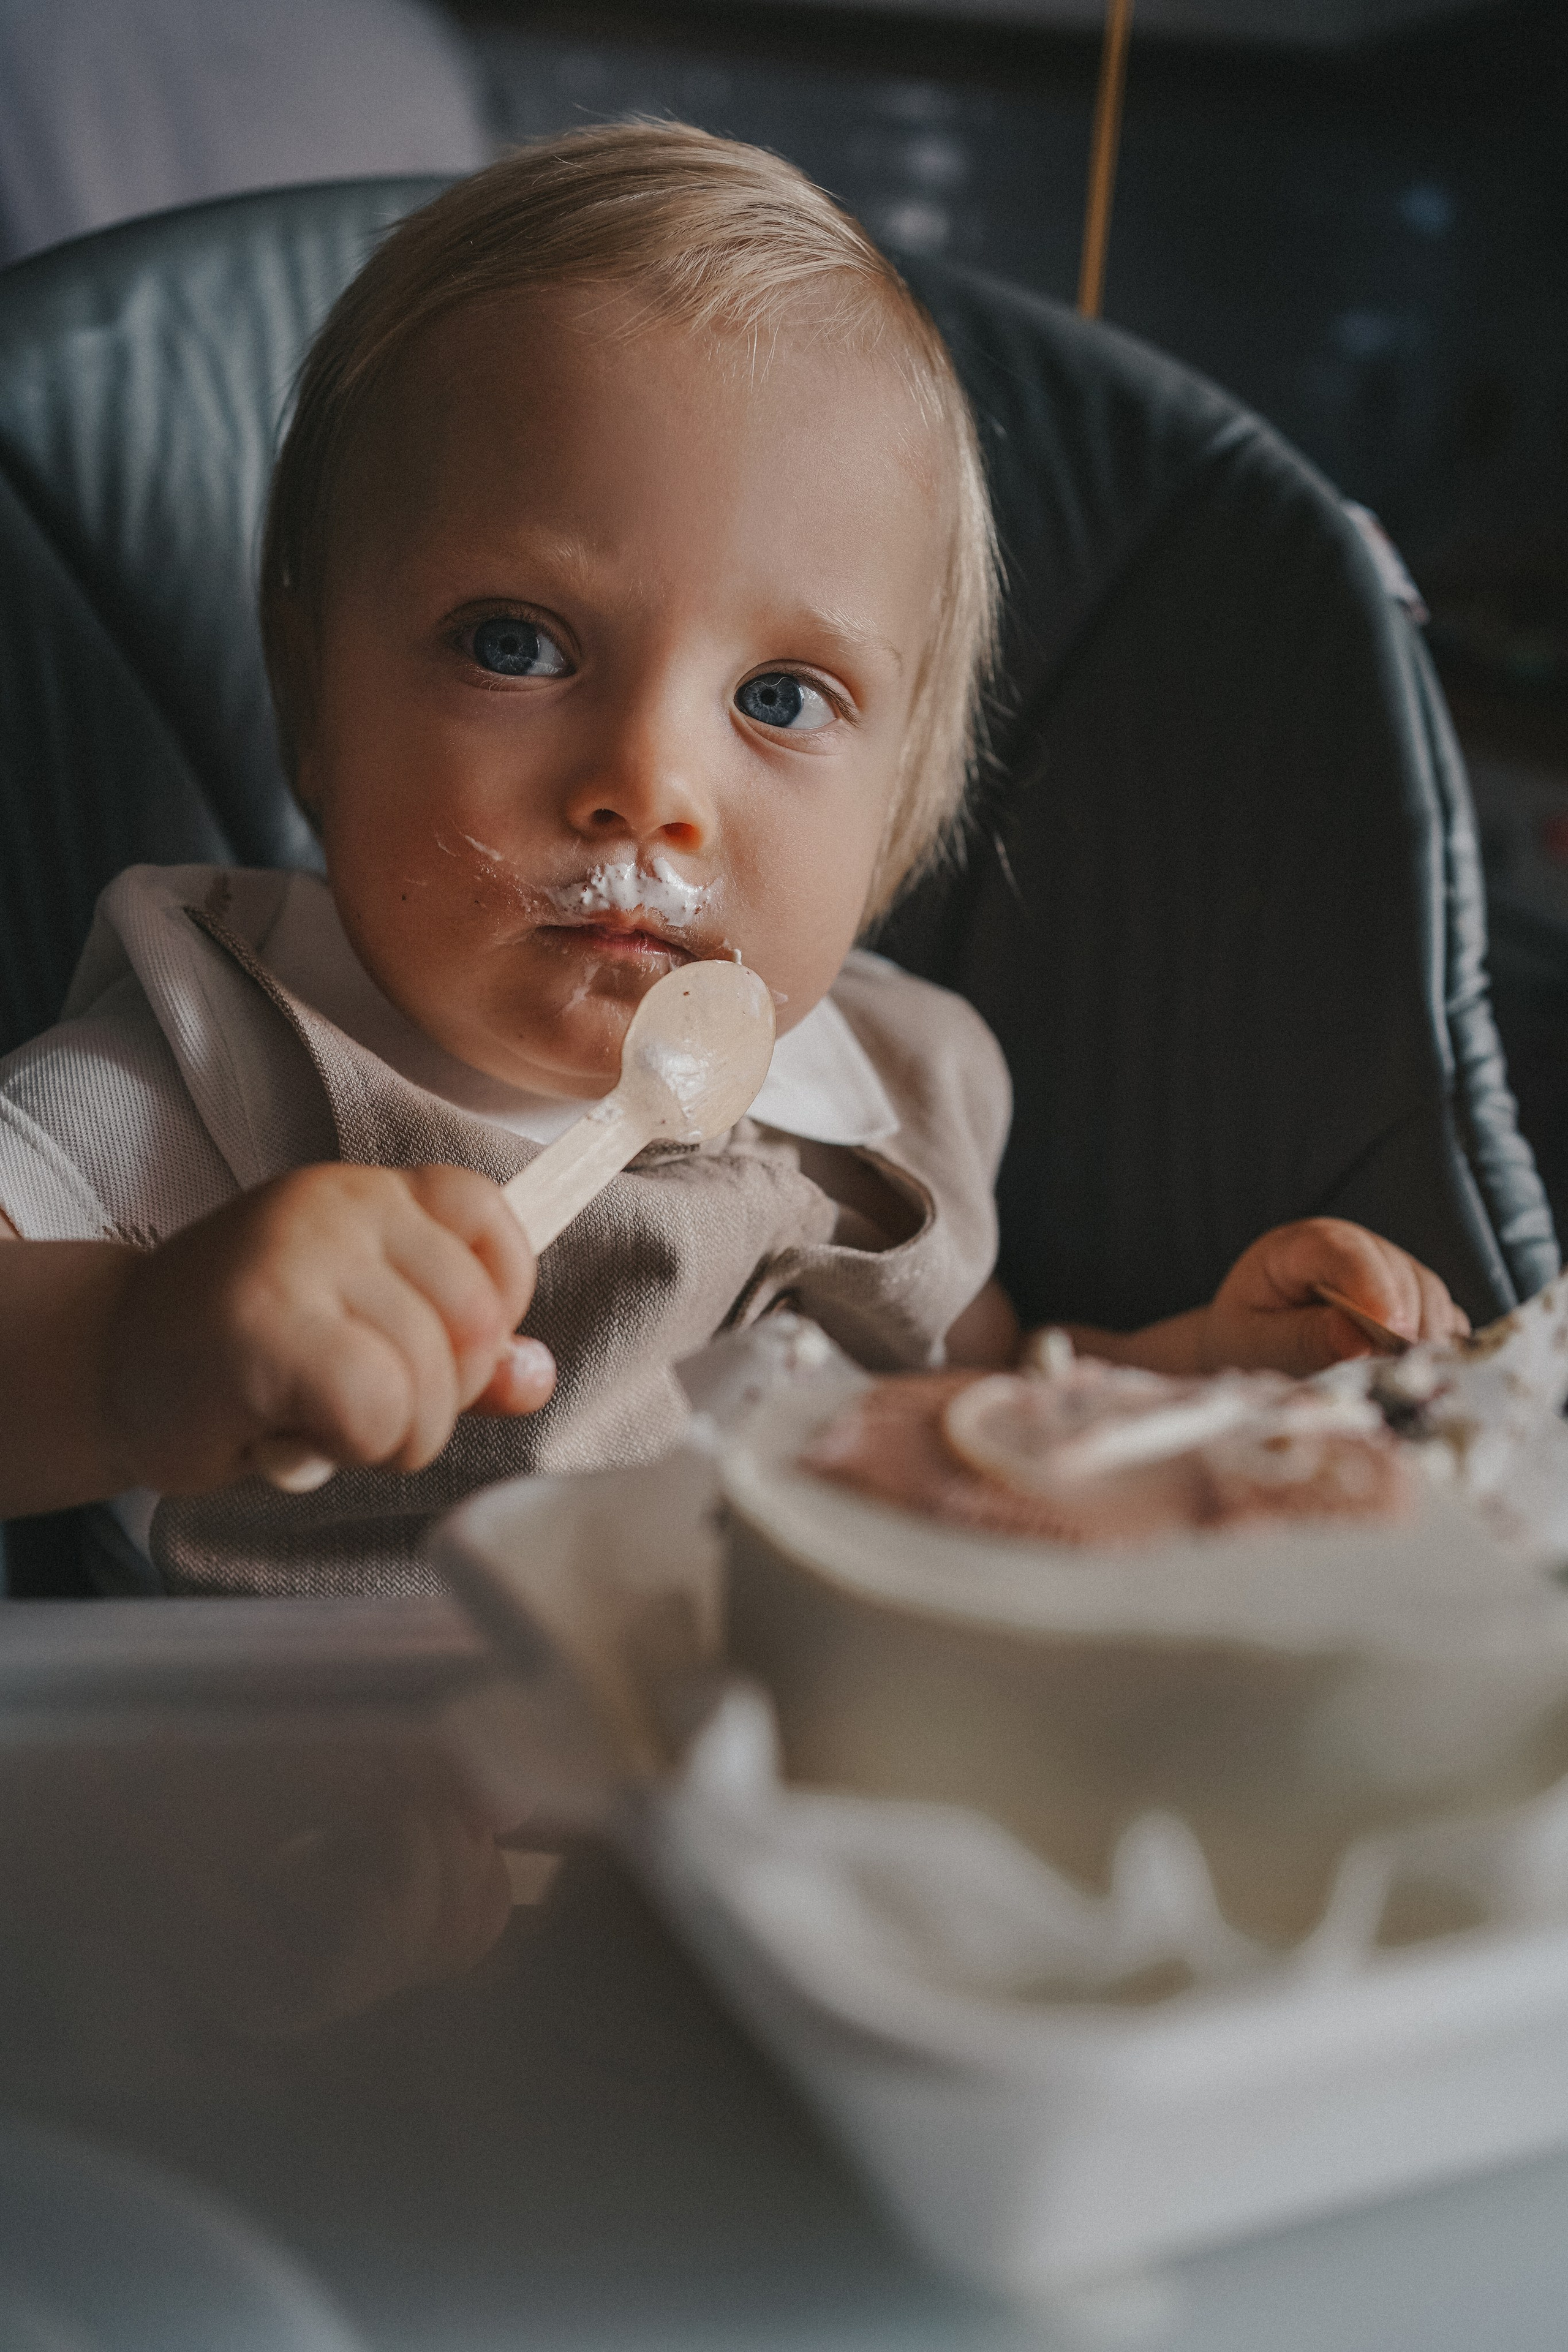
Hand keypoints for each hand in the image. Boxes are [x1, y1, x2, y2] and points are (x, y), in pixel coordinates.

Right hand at [98, 1163, 551, 1492]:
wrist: (107, 1366)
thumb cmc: (245, 1359)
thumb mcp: (367, 1336)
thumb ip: (459, 1353)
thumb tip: (534, 1374)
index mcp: (375, 1193)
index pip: (492, 1219)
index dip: (495, 1306)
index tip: (439, 1351)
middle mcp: (341, 1204)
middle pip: (474, 1319)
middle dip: (438, 1398)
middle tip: (359, 1406)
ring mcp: (299, 1255)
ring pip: (429, 1375)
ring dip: (389, 1436)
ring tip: (315, 1419)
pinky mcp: (263, 1324)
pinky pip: (376, 1407)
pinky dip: (354, 1446)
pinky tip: (296, 1435)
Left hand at [1202, 1217, 1469, 1375]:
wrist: (1251, 1349)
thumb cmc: (1244, 1341)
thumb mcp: (1254, 1342)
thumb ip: (1300, 1338)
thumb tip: (1358, 1340)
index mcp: (1302, 1246)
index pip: (1347, 1251)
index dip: (1373, 1289)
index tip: (1391, 1333)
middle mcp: (1354, 1249)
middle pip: (1402, 1274)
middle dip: (1407, 1325)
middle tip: (1401, 1375)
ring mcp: (1389, 1273)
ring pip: (1431, 1296)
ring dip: (1428, 1341)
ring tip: (1411, 1385)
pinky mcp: (1413, 1304)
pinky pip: (1444, 1319)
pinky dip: (1441, 1349)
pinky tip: (1426, 1379)